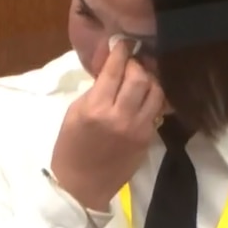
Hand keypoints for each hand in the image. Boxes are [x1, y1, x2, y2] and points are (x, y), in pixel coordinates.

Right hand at [51, 41, 163, 210]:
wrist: (82, 185)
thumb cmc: (70, 147)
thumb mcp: (75, 112)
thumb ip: (95, 89)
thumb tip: (110, 67)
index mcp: (96, 108)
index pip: (114, 71)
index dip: (120, 52)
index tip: (123, 43)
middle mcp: (120, 116)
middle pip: (140, 78)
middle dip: (137, 65)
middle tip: (131, 63)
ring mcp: (138, 128)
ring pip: (156, 92)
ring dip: (150, 80)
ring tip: (142, 78)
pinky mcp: (148, 138)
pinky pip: (157, 111)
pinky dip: (152, 99)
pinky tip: (146, 96)